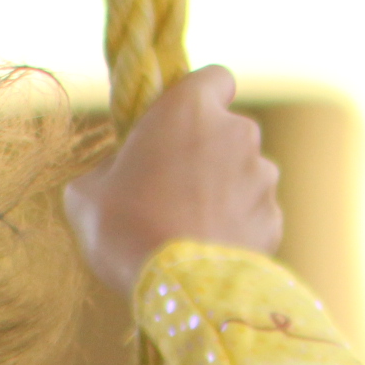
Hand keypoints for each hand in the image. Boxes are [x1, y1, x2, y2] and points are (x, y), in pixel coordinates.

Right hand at [64, 65, 281, 290]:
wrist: (176, 287)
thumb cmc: (124, 228)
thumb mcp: (89, 191)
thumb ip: (112, 165)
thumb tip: (120, 172)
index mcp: (191, 107)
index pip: (216, 77)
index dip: (202, 97)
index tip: (183, 121)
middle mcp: (238, 132)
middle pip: (230, 130)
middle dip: (210, 151)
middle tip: (174, 185)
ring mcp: (263, 177)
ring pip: (247, 174)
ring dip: (226, 190)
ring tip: (192, 225)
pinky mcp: (275, 219)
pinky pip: (255, 214)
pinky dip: (239, 226)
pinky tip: (210, 249)